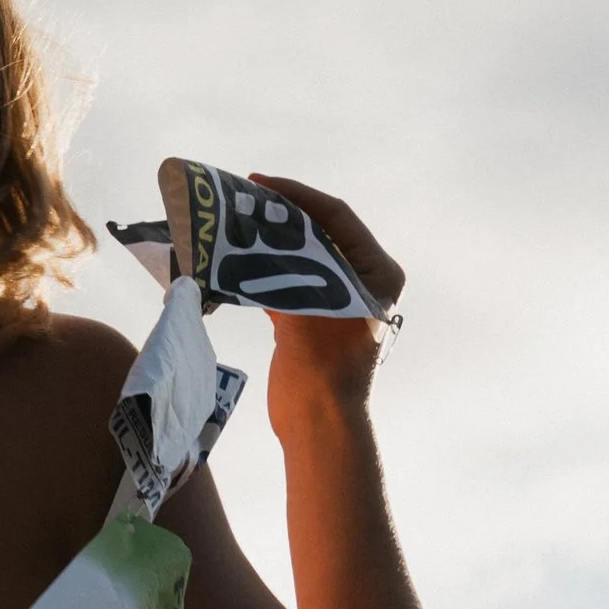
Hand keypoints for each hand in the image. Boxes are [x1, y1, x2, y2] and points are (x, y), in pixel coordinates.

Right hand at [248, 174, 402, 422]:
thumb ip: (289, 267)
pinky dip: (258, 273)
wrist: (319, 427)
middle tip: (242, 198)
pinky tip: (232, 261)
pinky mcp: (306, 321)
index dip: (299, 196)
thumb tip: (256, 231)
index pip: (337, 217)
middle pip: (315, 234)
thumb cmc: (326, 369)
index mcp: (376, 272)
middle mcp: (359, 281)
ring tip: (234, 224)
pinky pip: (281, 283)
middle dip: (279, 217)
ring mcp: (332, 301)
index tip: (261, 182)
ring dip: (266, 244)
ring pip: (296, 258)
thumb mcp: (310, 308)